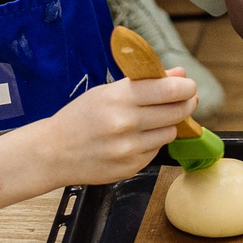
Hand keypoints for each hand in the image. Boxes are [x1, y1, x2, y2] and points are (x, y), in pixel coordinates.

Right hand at [32, 72, 195, 185]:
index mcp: (118, 98)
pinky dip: (153, 142)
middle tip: (185, 99)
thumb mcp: (107, 92)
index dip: (186, 87)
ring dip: (168, 124)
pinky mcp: (131, 167)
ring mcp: (129, 148)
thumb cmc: (80, 118)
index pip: (168, 89)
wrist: (53, 153)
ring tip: (154, 119)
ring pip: (170, 132)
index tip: (188, 86)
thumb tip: (179, 74)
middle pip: (176, 111)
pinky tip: (137, 138)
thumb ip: (145, 82)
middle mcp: (125, 123)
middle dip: (186, 103)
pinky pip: (156, 150)